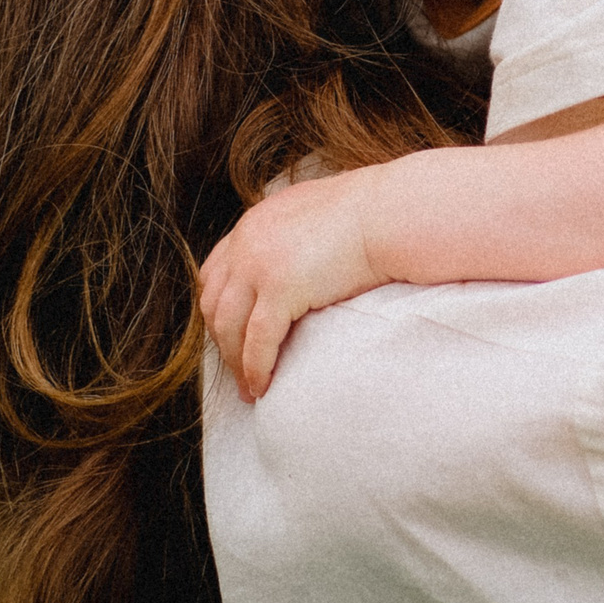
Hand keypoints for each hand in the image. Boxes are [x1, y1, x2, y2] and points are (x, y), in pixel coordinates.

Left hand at [199, 166, 384, 401]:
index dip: (219, 311)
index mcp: (253, 226)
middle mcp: (246, 243)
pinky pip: (258, 341)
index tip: (232, 337)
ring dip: (236, 363)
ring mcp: (258, 265)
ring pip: (230, 328)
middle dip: (223, 342)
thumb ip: (292, 238)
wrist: (389, 214)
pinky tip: (263, 385)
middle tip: (237, 372)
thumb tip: (296, 262)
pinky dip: (256, 368)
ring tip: (250, 388)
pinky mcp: (279, 289)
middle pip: (215, 304)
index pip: (213, 274)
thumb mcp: (314, 218)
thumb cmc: (368, 217)